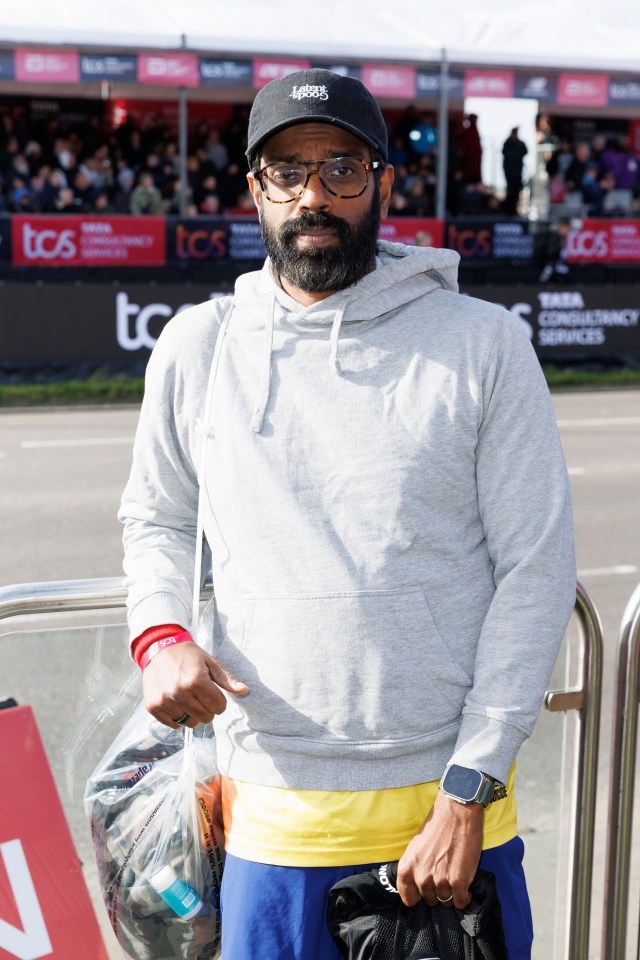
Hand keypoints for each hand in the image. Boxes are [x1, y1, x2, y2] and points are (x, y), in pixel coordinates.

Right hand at [142, 642, 248, 728]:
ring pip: (189, 723)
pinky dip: (177, 718)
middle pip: (206, 717)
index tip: (214, 692)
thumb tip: (245, 690)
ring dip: (192, 714)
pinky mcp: (153, 706)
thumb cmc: (188, 655)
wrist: (159, 647)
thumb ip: (227, 679)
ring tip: (188, 699)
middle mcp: (179, 692)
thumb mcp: (210, 662)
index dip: (220, 701)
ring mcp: (165, 701)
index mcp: (196, 681)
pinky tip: (177, 704)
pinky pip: (172, 725)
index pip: (219, 707)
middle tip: (201, 696)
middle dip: (208, 709)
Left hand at [396, 791, 483, 908]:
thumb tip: (418, 886)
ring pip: (446, 902)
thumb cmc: (437, 828)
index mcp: (407, 869)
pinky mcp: (459, 882)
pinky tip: (465, 886)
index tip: (425, 891)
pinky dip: (464, 897)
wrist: (456, 814)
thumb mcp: (415, 849)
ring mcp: (440, 881)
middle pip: (430, 900)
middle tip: (444, 877)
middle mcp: (421, 878)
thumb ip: (415, 869)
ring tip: (455, 876)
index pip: (408, 899)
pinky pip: (461, 902)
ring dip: (451, 893)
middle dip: (437, 892)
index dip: (418, 896)